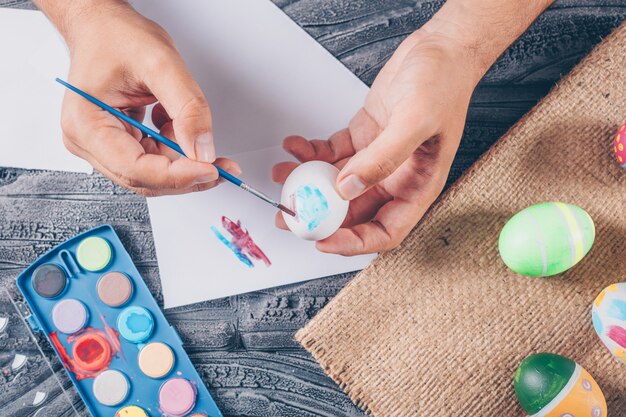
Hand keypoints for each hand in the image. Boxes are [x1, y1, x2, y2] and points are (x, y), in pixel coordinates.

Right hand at [58, 2, 238, 195]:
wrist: (104, 26)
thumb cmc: (117, 37)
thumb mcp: (162, 64)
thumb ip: (188, 109)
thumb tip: (203, 150)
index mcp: (86, 124)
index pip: (136, 168)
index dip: (177, 175)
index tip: (210, 169)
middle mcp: (88, 141)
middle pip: (145, 178)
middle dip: (187, 174)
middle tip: (222, 166)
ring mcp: (103, 145)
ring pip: (153, 173)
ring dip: (181, 157)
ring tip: (186, 123)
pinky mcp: (119, 143)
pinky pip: (153, 160)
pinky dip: (173, 147)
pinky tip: (172, 122)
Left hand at [273, 30, 483, 254]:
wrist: (440, 49)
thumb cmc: (444, 83)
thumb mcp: (416, 121)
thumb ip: (383, 158)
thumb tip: (348, 188)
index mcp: (417, 186)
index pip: (385, 231)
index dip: (353, 242)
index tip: (323, 240)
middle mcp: (396, 178)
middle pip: (353, 211)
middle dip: (319, 215)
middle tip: (290, 214)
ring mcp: (377, 158)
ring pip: (336, 183)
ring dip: (308, 182)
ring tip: (282, 176)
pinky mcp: (363, 138)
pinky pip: (332, 154)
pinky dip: (311, 153)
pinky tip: (295, 147)